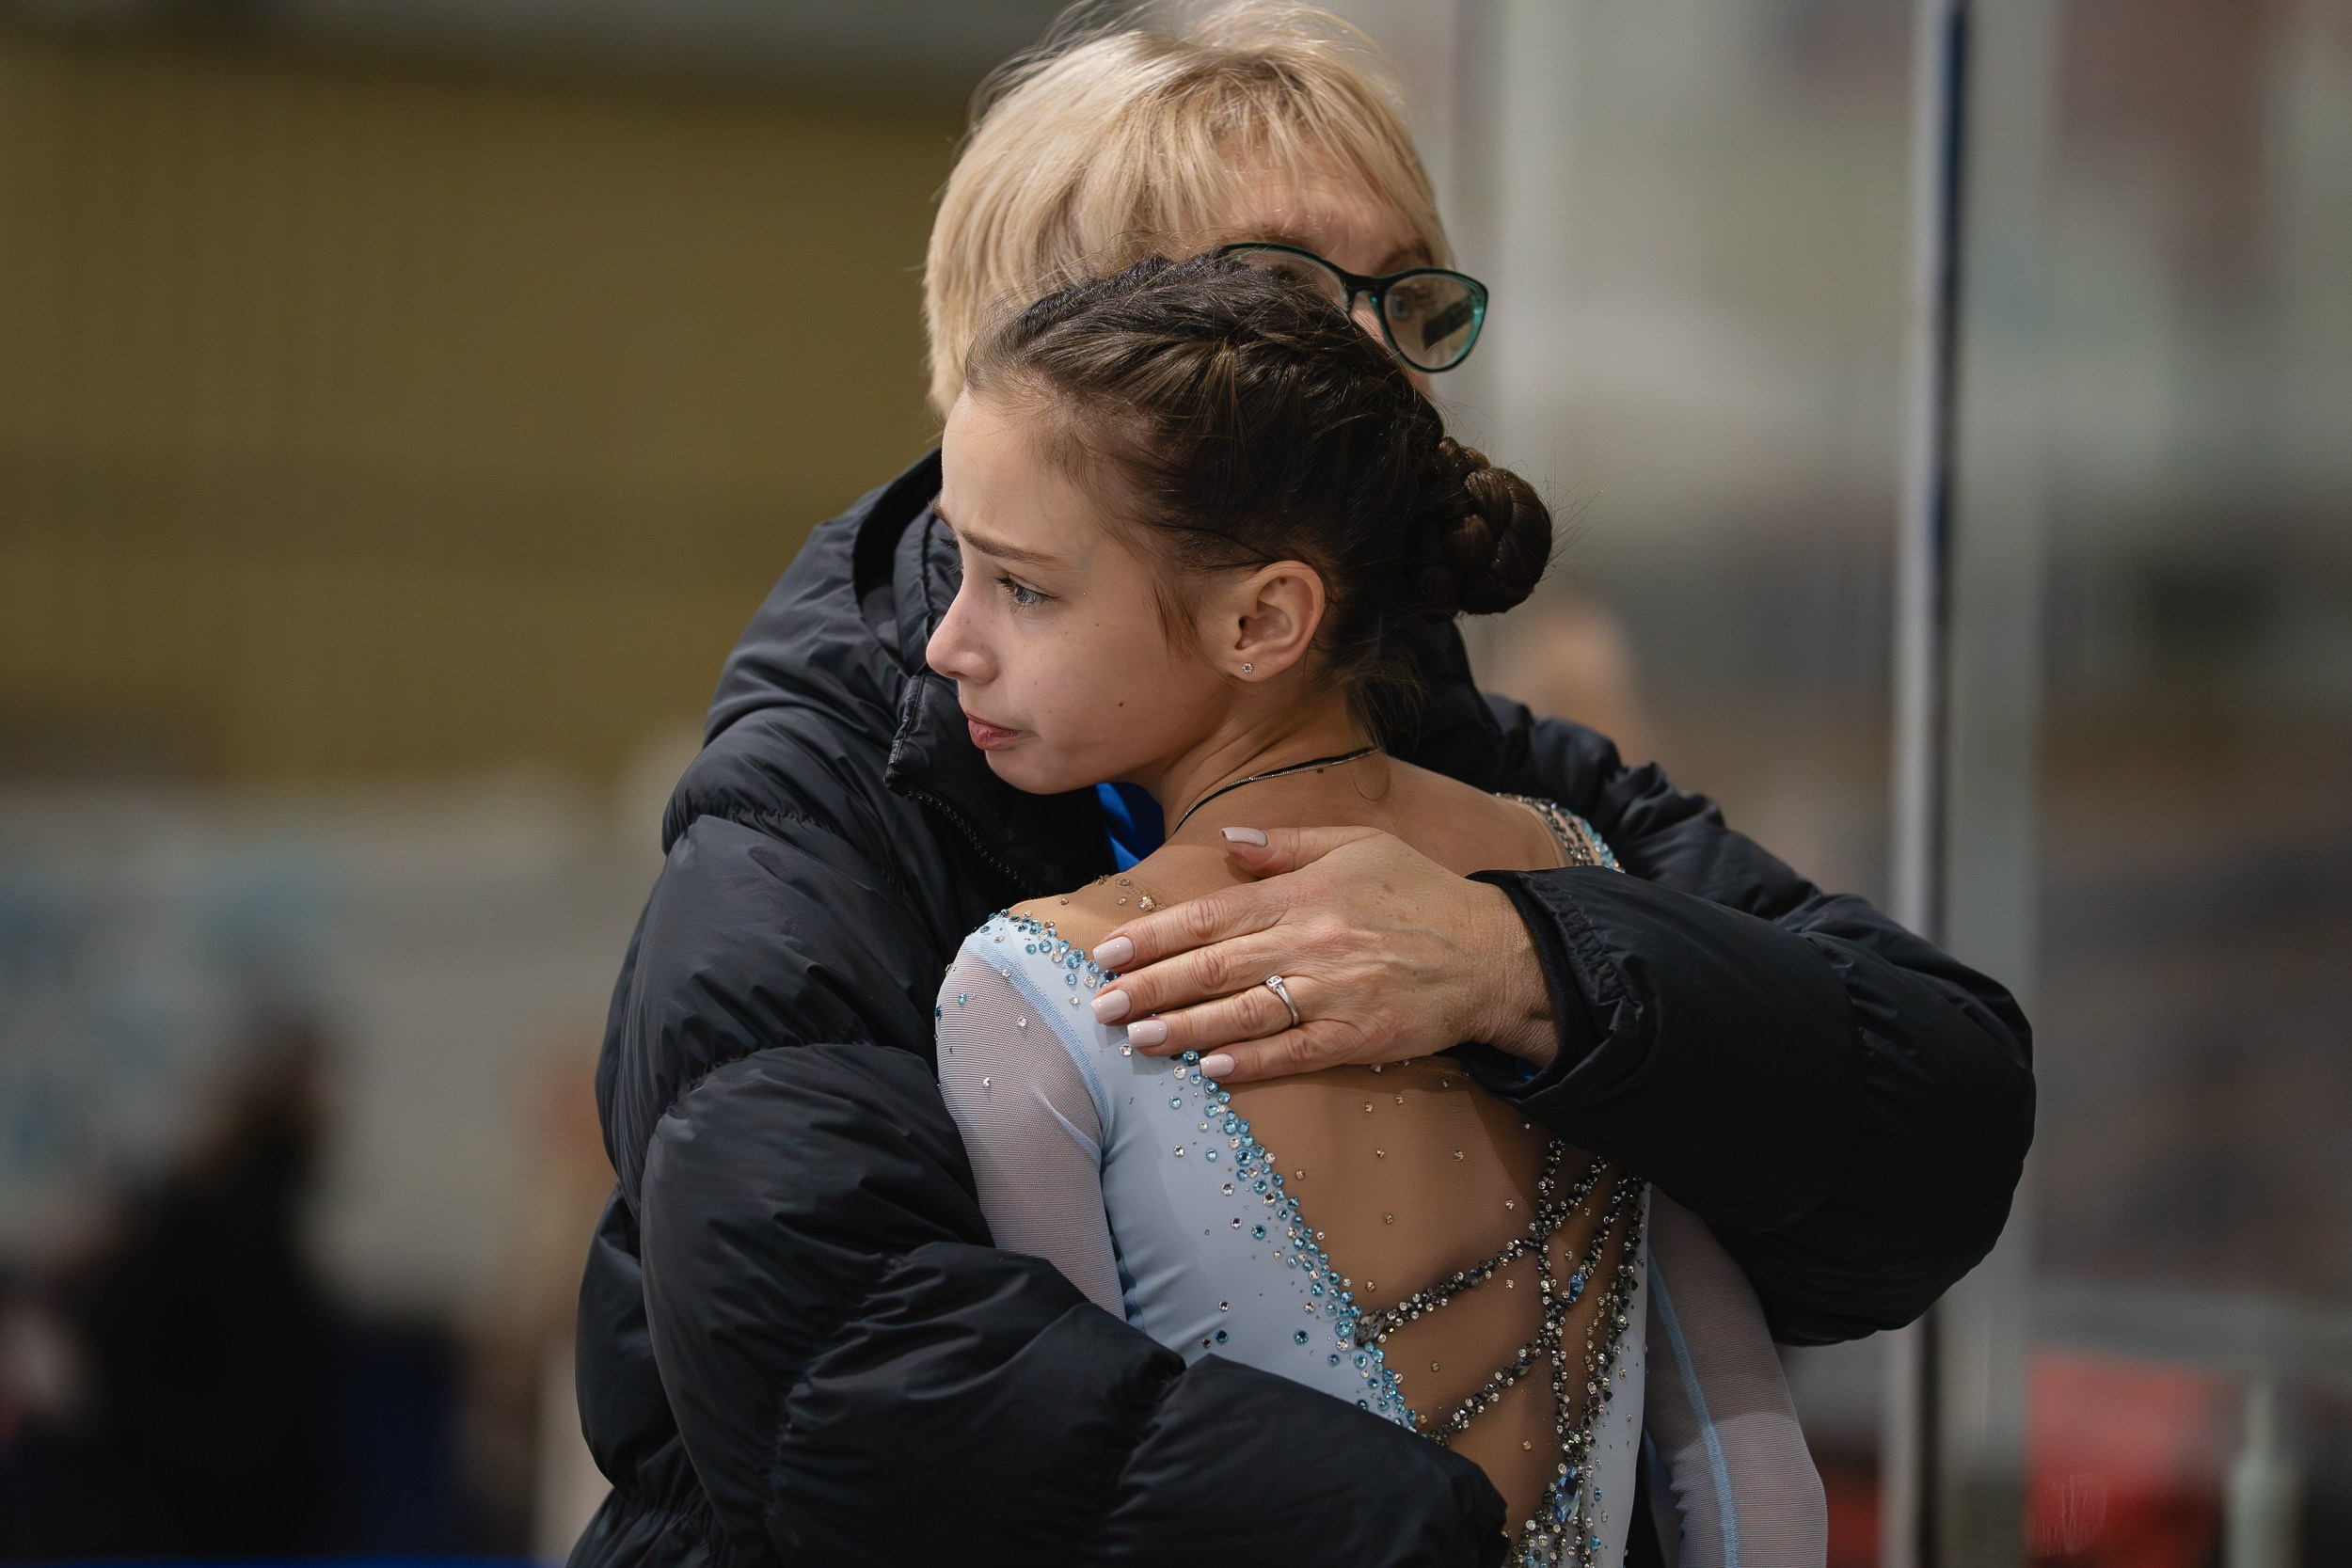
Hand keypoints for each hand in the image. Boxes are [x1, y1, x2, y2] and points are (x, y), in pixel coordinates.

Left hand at [1086, 827, 1557, 1081]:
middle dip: (1149, 987)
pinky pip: (1293, 1052)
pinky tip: (1209, 1069)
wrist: (1492, 951)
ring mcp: (1333, 991)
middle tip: (1100, 1006)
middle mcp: (1309, 941)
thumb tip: (1229, 838)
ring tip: (1134, 1039)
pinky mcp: (1358, 1035)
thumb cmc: (1420, 895)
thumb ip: (1286, 843)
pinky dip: (1250, 1062)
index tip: (1110, 952)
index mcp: (1301, 894)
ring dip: (1182, 1028)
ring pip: (1242, 1013)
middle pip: (1212, 967)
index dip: (1154, 935)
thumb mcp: (1356, 845)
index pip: (1210, 915)